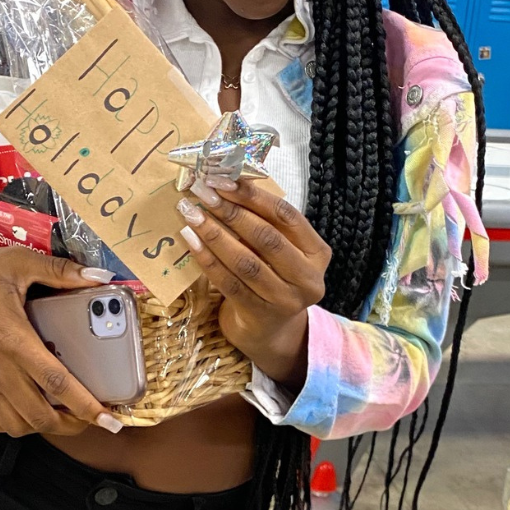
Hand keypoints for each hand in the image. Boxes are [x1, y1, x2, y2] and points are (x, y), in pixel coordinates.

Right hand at [0, 232, 121, 438]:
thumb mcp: (19, 262)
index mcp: (14, 340)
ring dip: (45, 426)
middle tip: (93, 416)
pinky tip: (28, 409)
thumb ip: (61, 271)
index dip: (86, 406)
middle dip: (73, 424)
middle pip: (40, 416)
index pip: (56, 383)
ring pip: (17, 425)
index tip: (110, 418)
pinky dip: (14, 424)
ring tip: (65, 412)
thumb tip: (100, 275)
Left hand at [176, 178, 329, 389]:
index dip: (254, 196)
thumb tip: (226, 183)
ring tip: (191, 213)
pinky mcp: (259, 315)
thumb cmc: (274, 275)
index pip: (287, 216)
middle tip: (202, 192)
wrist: (270, 330)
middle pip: (266, 238)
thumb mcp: (282, 248)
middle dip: (231, 212)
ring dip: (214, 234)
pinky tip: (191, 241)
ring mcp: (285, 300)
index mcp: (318, 252)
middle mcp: (307, 278)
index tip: (224, 180)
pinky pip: (229, 283)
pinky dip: (207, 259)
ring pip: (245, 262)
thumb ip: (264, 221)